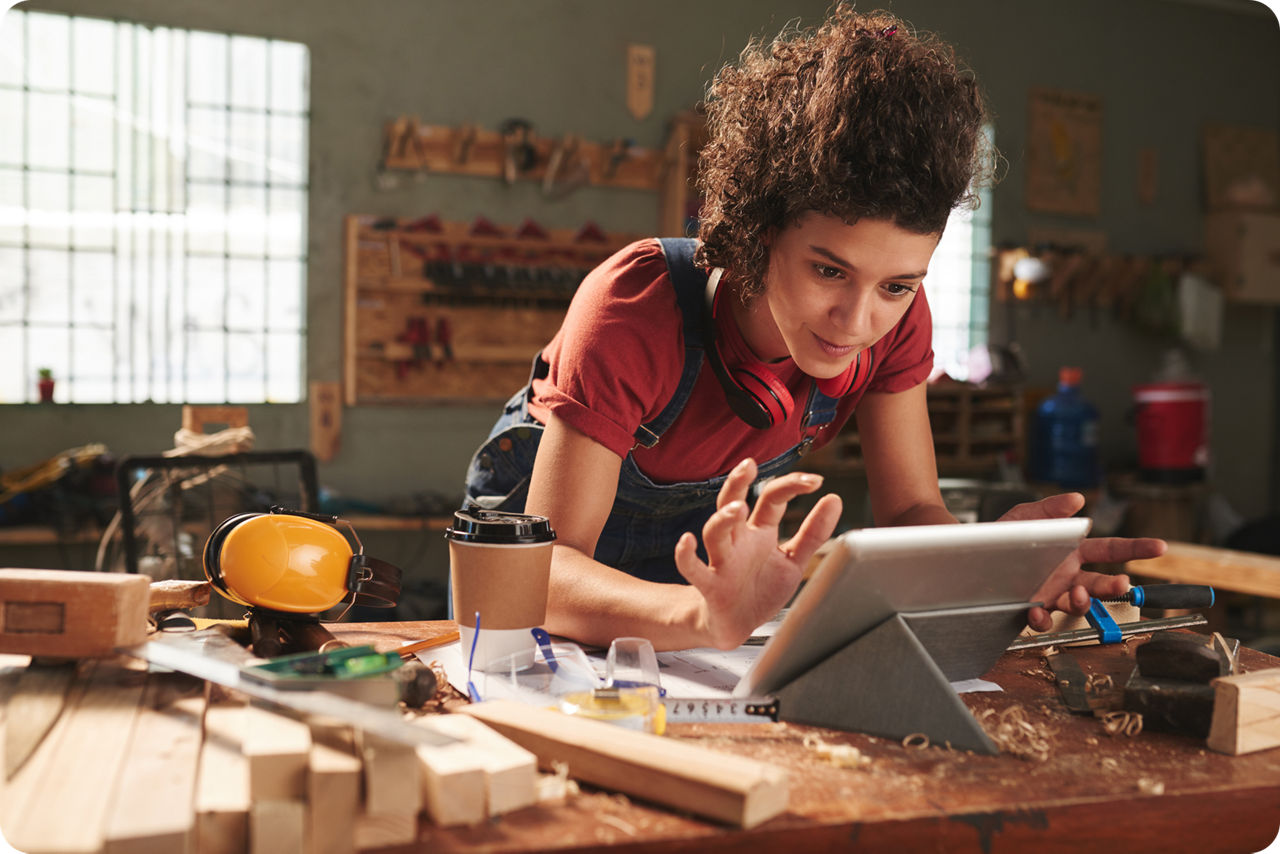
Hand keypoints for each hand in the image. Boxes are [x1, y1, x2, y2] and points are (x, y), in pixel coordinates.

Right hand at [673, 458, 841, 648]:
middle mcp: (738, 541)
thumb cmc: (761, 589)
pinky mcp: (710, 585)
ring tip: (738, 509)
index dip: (791, 485)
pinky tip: (688, 542)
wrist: (737, 626)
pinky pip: (692, 568)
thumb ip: (813, 532)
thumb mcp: (793, 559)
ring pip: (714, 532)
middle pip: (732, 502)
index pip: (771, 499)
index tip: (815, 481)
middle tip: (749, 466)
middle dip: (738, 482)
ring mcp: (721, 561)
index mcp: (759, 532)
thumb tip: (834, 499)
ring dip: (722, 518)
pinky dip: (686, 555)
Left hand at [1000, 492, 1166, 631]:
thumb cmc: (1002, 537)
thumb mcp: (1025, 516)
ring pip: (1077, 604)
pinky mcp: (1031, 608)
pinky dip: (1042, 618)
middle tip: (1121, 583)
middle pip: (1100, 583)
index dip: (1135, 548)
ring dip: (1083, 602)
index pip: (1110, 550)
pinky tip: (1037, 610)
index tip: (1160, 547)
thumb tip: (1077, 499)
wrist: (970, 558)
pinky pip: (1043, 619)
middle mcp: (1066, 576)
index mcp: (1072, 551)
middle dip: (1114, 586)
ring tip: (1078, 594)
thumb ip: (1051, 508)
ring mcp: (1051, 594)